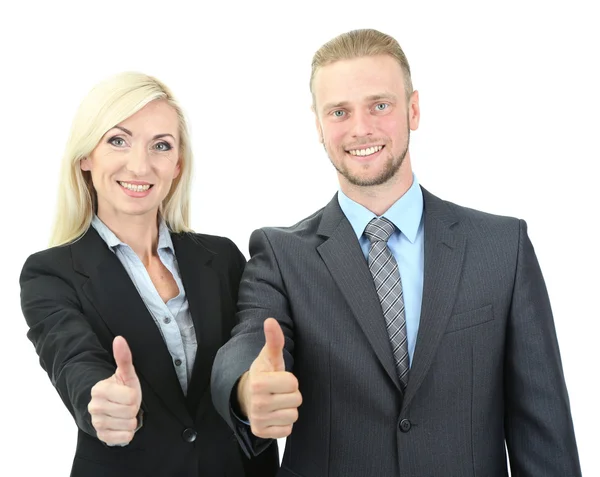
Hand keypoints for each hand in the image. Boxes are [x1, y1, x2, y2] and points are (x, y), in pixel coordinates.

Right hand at [88, 336, 141, 445]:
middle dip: (133, 408)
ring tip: (124, 413)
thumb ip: (124, 357)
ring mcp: (97, 423)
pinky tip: (122, 424)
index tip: (127, 393)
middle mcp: (95, 407)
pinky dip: (128, 432)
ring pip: (129, 425)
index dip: (133, 395)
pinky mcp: (102, 437)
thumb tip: (119, 339)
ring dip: (131, 420)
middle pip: (130, 411)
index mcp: (99, 390)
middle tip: (127, 404)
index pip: (130, 397)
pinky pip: (125, 437)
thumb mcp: (126, 374)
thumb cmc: (122, 389)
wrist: (112, 408)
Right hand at [237, 318, 301, 438]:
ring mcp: (259, 419)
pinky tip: (274, 414)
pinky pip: (287, 430)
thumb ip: (274, 340)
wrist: (247, 396)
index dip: (289, 380)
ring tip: (277, 402)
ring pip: (293, 416)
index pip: (293, 383)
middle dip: (290, 394)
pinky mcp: (262, 433)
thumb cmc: (263, 374)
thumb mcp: (269, 357)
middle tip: (278, 391)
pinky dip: (283, 423)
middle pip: (296, 400)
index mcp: (259, 382)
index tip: (278, 379)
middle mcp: (257, 403)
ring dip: (288, 408)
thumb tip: (270, 320)